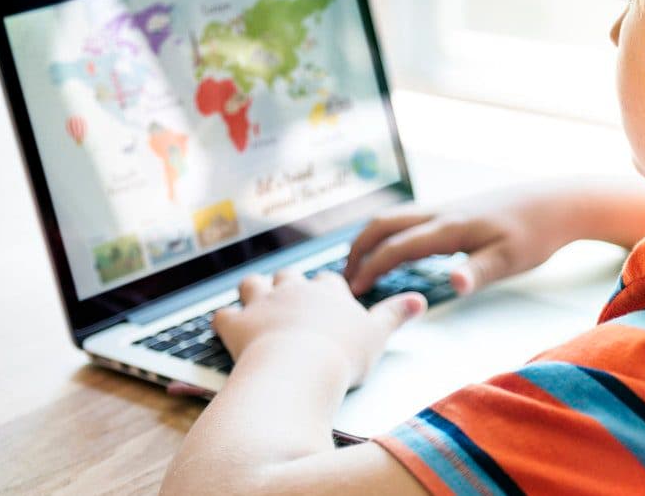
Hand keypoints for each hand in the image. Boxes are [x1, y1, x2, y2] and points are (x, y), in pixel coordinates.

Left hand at [212, 270, 425, 385]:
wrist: (300, 369)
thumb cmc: (342, 356)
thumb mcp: (377, 335)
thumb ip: (395, 315)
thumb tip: (420, 300)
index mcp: (329, 292)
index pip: (329, 282)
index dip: (329, 292)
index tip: (331, 303)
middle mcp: (294, 290)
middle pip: (289, 276)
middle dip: (289, 286)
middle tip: (292, 303)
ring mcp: (262, 304)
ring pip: (253, 284)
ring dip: (254, 292)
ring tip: (257, 305)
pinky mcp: (237, 324)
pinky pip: (224, 316)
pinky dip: (226, 321)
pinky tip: (229, 329)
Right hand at [343, 189, 577, 296]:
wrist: (555, 202)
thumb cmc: (534, 234)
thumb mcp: (510, 260)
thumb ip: (478, 272)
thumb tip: (453, 285)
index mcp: (449, 228)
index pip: (396, 247)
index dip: (370, 268)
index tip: (352, 292)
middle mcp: (440, 213)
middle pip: (383, 224)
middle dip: (358, 250)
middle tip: (343, 280)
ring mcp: (445, 208)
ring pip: (394, 218)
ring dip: (370, 239)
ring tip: (358, 266)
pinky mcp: (453, 210)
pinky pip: (408, 219)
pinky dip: (388, 234)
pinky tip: (393, 251)